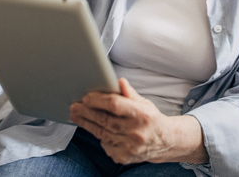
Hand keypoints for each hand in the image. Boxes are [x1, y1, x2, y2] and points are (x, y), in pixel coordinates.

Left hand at [70, 78, 207, 164]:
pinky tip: (94, 128)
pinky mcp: (123, 157)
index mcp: (143, 115)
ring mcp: (129, 146)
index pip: (115, 105)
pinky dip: (99, 136)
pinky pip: (105, 144)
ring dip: (87, 123)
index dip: (98, 101)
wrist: (163, 142)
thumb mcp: (144, 103)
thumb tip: (118, 81)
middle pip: (104, 120)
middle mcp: (136, 132)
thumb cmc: (151, 119)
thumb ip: (129, 94)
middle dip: (87, 112)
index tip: (86, 98)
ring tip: (76, 115)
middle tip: (75, 106)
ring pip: (101, 133)